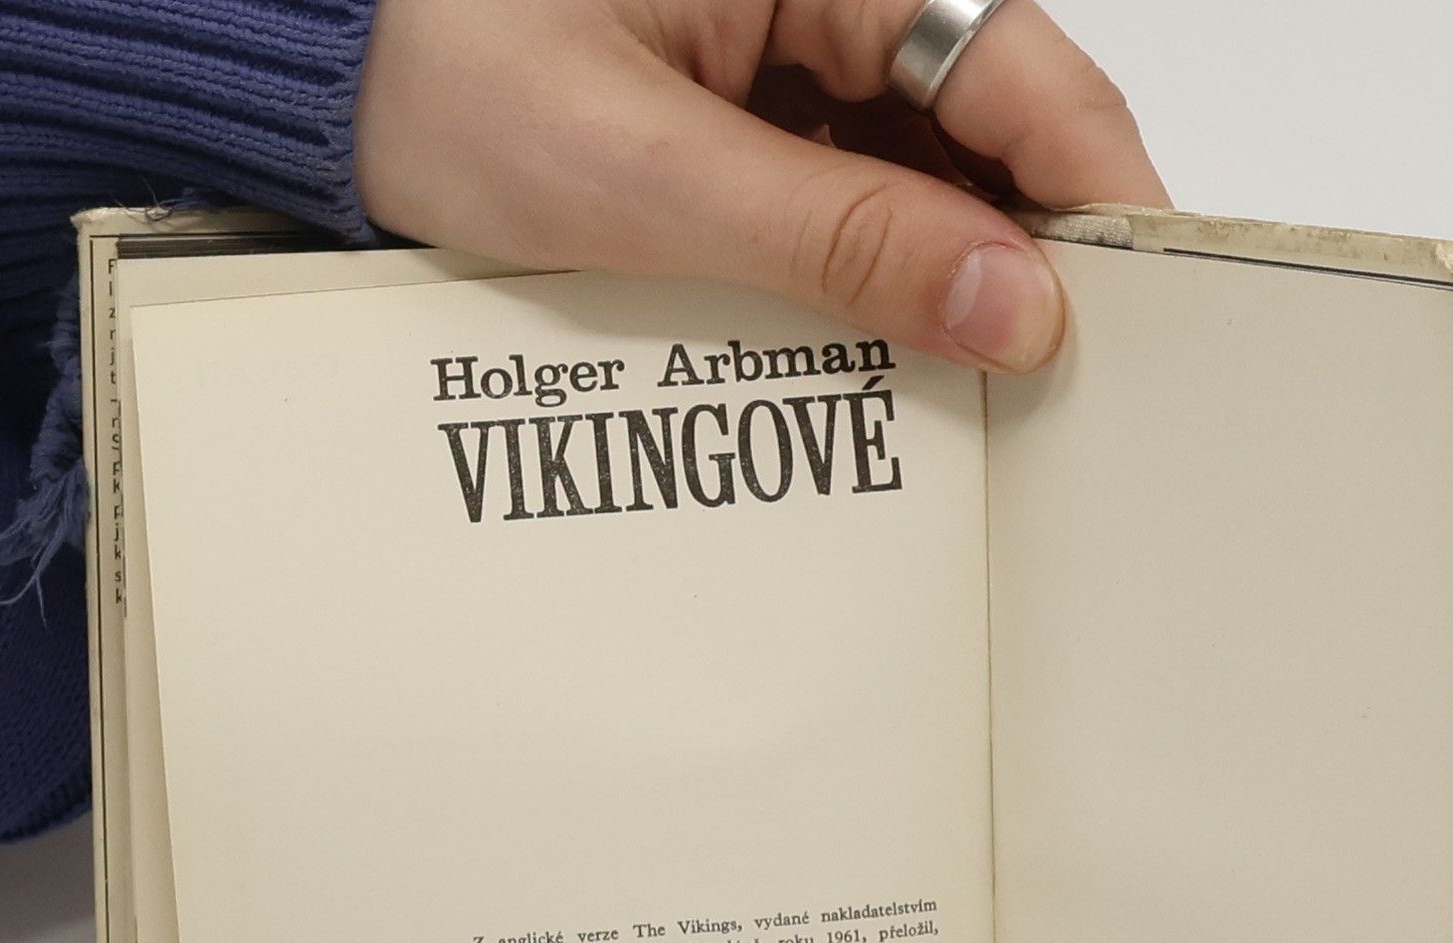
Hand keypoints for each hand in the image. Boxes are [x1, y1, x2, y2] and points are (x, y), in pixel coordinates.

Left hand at [353, 0, 1168, 373]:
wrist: (316, 72)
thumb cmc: (435, 71)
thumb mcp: (644, 174)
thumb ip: (838, 238)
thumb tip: (1013, 307)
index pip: (1022, 64)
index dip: (1094, 198)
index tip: (1135, 322)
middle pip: (995, 121)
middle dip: (1023, 254)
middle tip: (1049, 392)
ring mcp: (797, 40)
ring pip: (933, 166)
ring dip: (945, 277)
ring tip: (955, 390)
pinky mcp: (759, 99)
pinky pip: (858, 186)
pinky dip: (874, 272)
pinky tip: (870, 349)